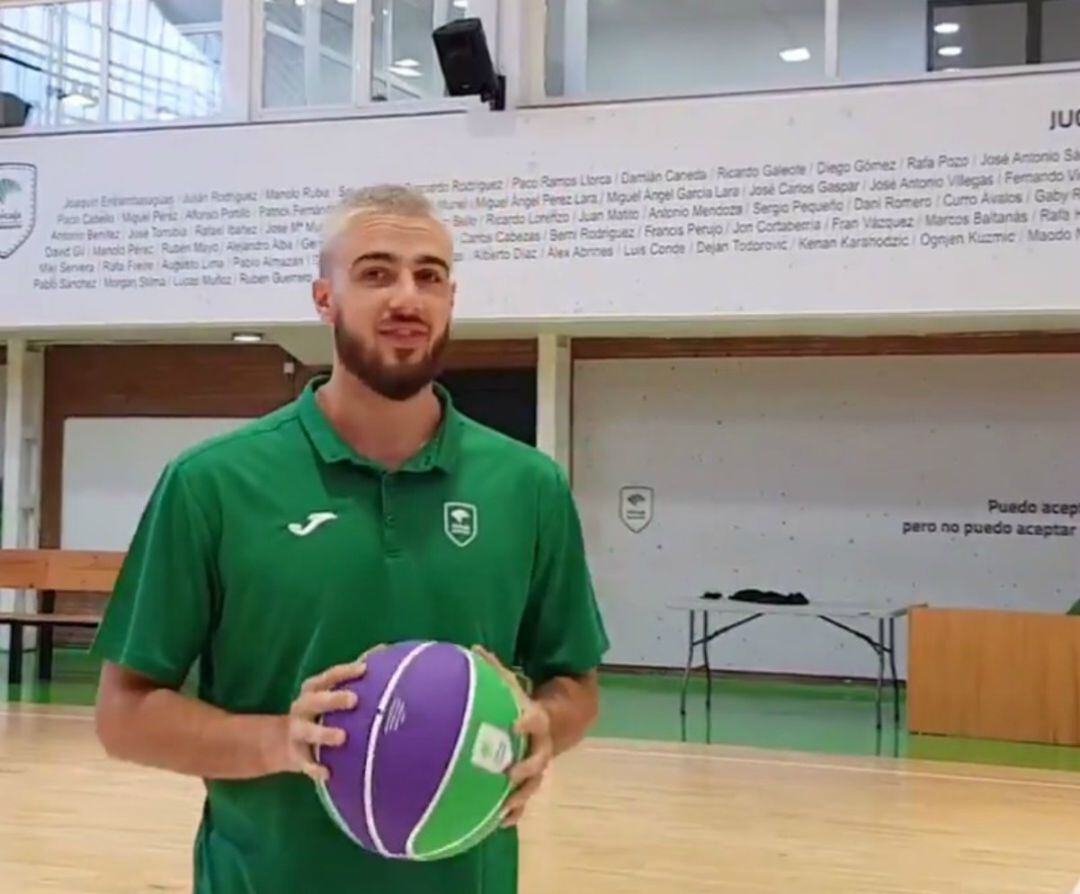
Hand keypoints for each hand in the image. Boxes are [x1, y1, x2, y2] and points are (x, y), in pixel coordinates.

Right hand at [281, 655, 367, 781]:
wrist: (286, 742)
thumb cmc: (322, 711)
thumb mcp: (330, 691)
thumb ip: (352, 677)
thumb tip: (383, 650)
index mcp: (313, 688)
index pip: (329, 676)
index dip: (345, 672)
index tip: (365, 669)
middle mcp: (302, 706)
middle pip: (316, 700)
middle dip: (333, 699)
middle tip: (354, 700)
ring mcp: (297, 732)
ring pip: (308, 731)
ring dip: (324, 733)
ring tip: (342, 737)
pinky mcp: (296, 756)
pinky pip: (305, 763)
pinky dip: (315, 767)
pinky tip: (328, 773)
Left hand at [472, 645, 553, 827]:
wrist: (561, 720)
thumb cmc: (525, 701)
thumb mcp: (513, 684)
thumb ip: (496, 669)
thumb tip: (474, 649)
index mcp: (538, 719)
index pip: (537, 720)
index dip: (528, 722)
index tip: (514, 724)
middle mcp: (541, 745)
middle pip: (539, 760)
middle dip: (526, 768)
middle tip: (508, 773)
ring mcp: (538, 766)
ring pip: (533, 785)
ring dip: (519, 798)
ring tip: (501, 810)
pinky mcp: (530, 781)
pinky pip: (523, 800)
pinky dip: (513, 812)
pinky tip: (497, 824)